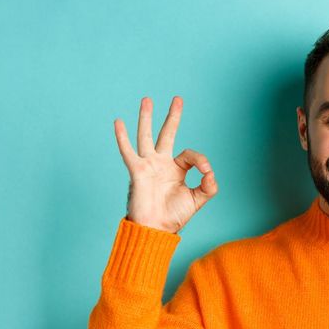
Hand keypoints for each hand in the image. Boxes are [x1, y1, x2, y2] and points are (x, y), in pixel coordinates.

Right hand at [113, 96, 217, 233]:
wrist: (156, 230)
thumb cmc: (174, 216)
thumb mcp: (198, 199)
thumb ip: (209, 186)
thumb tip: (210, 172)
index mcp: (176, 169)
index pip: (190, 155)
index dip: (201, 161)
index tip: (206, 173)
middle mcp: (161, 163)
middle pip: (167, 134)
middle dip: (172, 116)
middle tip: (178, 99)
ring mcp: (148, 165)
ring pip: (146, 136)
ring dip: (146, 118)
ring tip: (147, 99)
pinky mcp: (137, 171)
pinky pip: (128, 152)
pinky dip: (122, 137)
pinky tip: (118, 122)